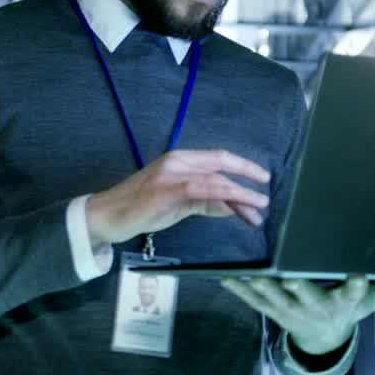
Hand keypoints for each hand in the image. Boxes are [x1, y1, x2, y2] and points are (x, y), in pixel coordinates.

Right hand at [85, 149, 271, 246]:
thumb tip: (234, 207)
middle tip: (266, 196)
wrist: (108, 217)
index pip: (218, 157)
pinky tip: (238, 207)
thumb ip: (206, 203)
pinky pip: (202, 190)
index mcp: (180, 159)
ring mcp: (171, 174)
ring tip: (259, 209)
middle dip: (247, 176)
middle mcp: (177, 161)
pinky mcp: (166, 190)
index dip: (243, 165)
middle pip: (220, 163)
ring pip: (215, 179)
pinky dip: (224, 197)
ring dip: (241, 194)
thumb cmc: (142, 210)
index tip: (262, 177)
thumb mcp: (180, 205)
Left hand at [220, 275, 374, 355]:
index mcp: (345, 301)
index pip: (355, 294)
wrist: (322, 336)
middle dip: (300, 286)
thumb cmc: (352, 306)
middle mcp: (318, 307)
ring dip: (265, 287)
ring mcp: (293, 311)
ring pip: (277, 298)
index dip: (357, 286)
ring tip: (254, 273)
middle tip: (292, 274)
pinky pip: (254, 301)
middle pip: (309, 296)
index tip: (361, 276)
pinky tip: (227, 276)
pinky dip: (241, 290)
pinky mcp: (272, 310)